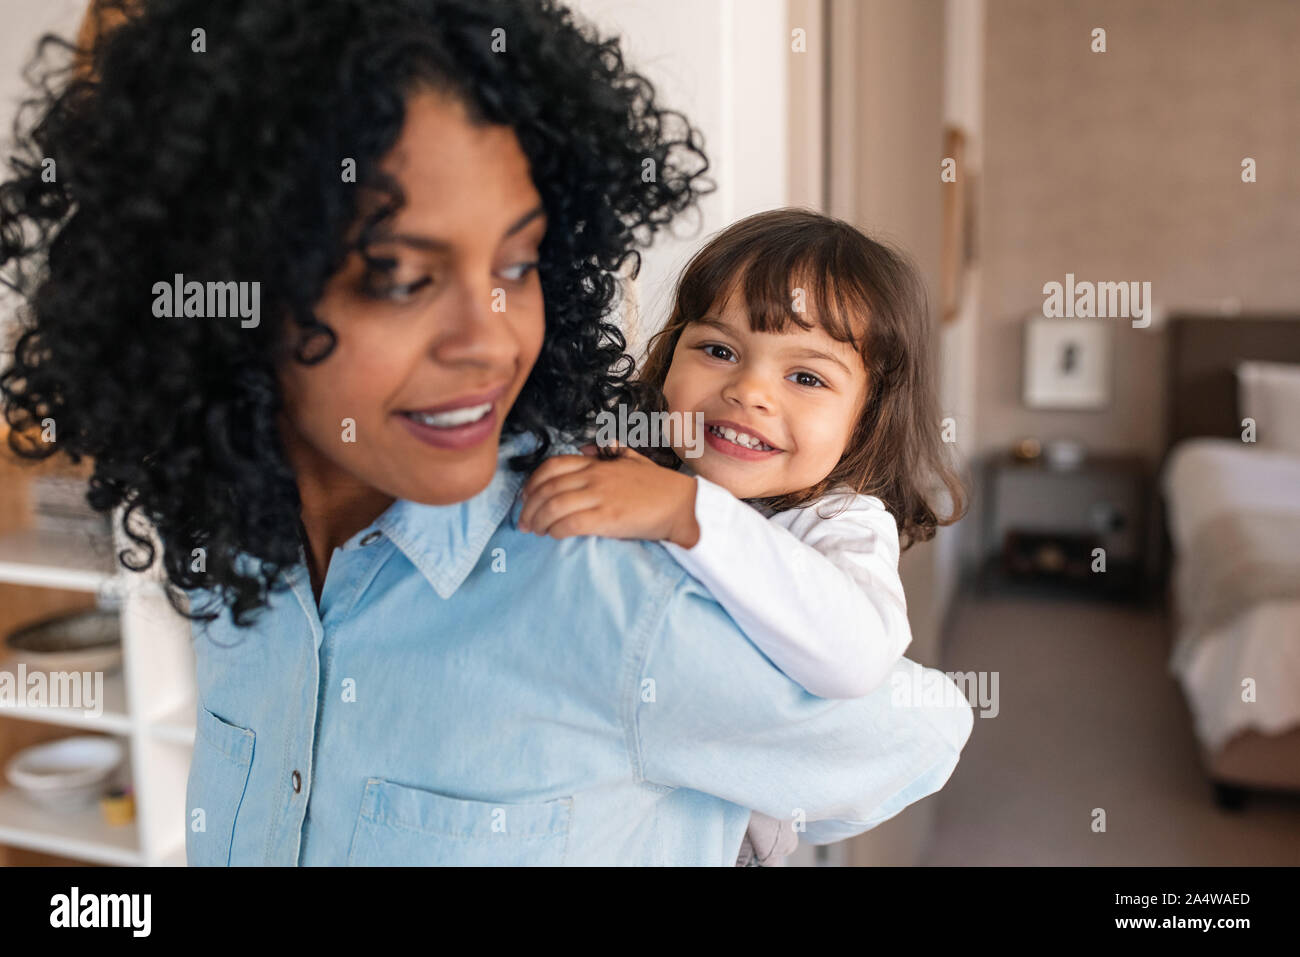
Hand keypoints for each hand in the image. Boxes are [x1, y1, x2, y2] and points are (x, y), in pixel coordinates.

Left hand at [517, 442, 700, 547]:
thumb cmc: (658, 485)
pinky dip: (556, 530)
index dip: (532, 482)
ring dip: (538, 521)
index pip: (552, 467)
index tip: (525, 497)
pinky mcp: (608, 519)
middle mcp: (594, 478)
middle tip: (523, 522)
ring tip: (534, 531)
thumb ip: (610, 452)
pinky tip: (553, 536)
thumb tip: (587, 448)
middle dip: (529, 507)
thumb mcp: (632, 459)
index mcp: (597, 465)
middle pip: (547, 489)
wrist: (682, 504)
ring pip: (554, 506)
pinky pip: (570, 523)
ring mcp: (600, 497)